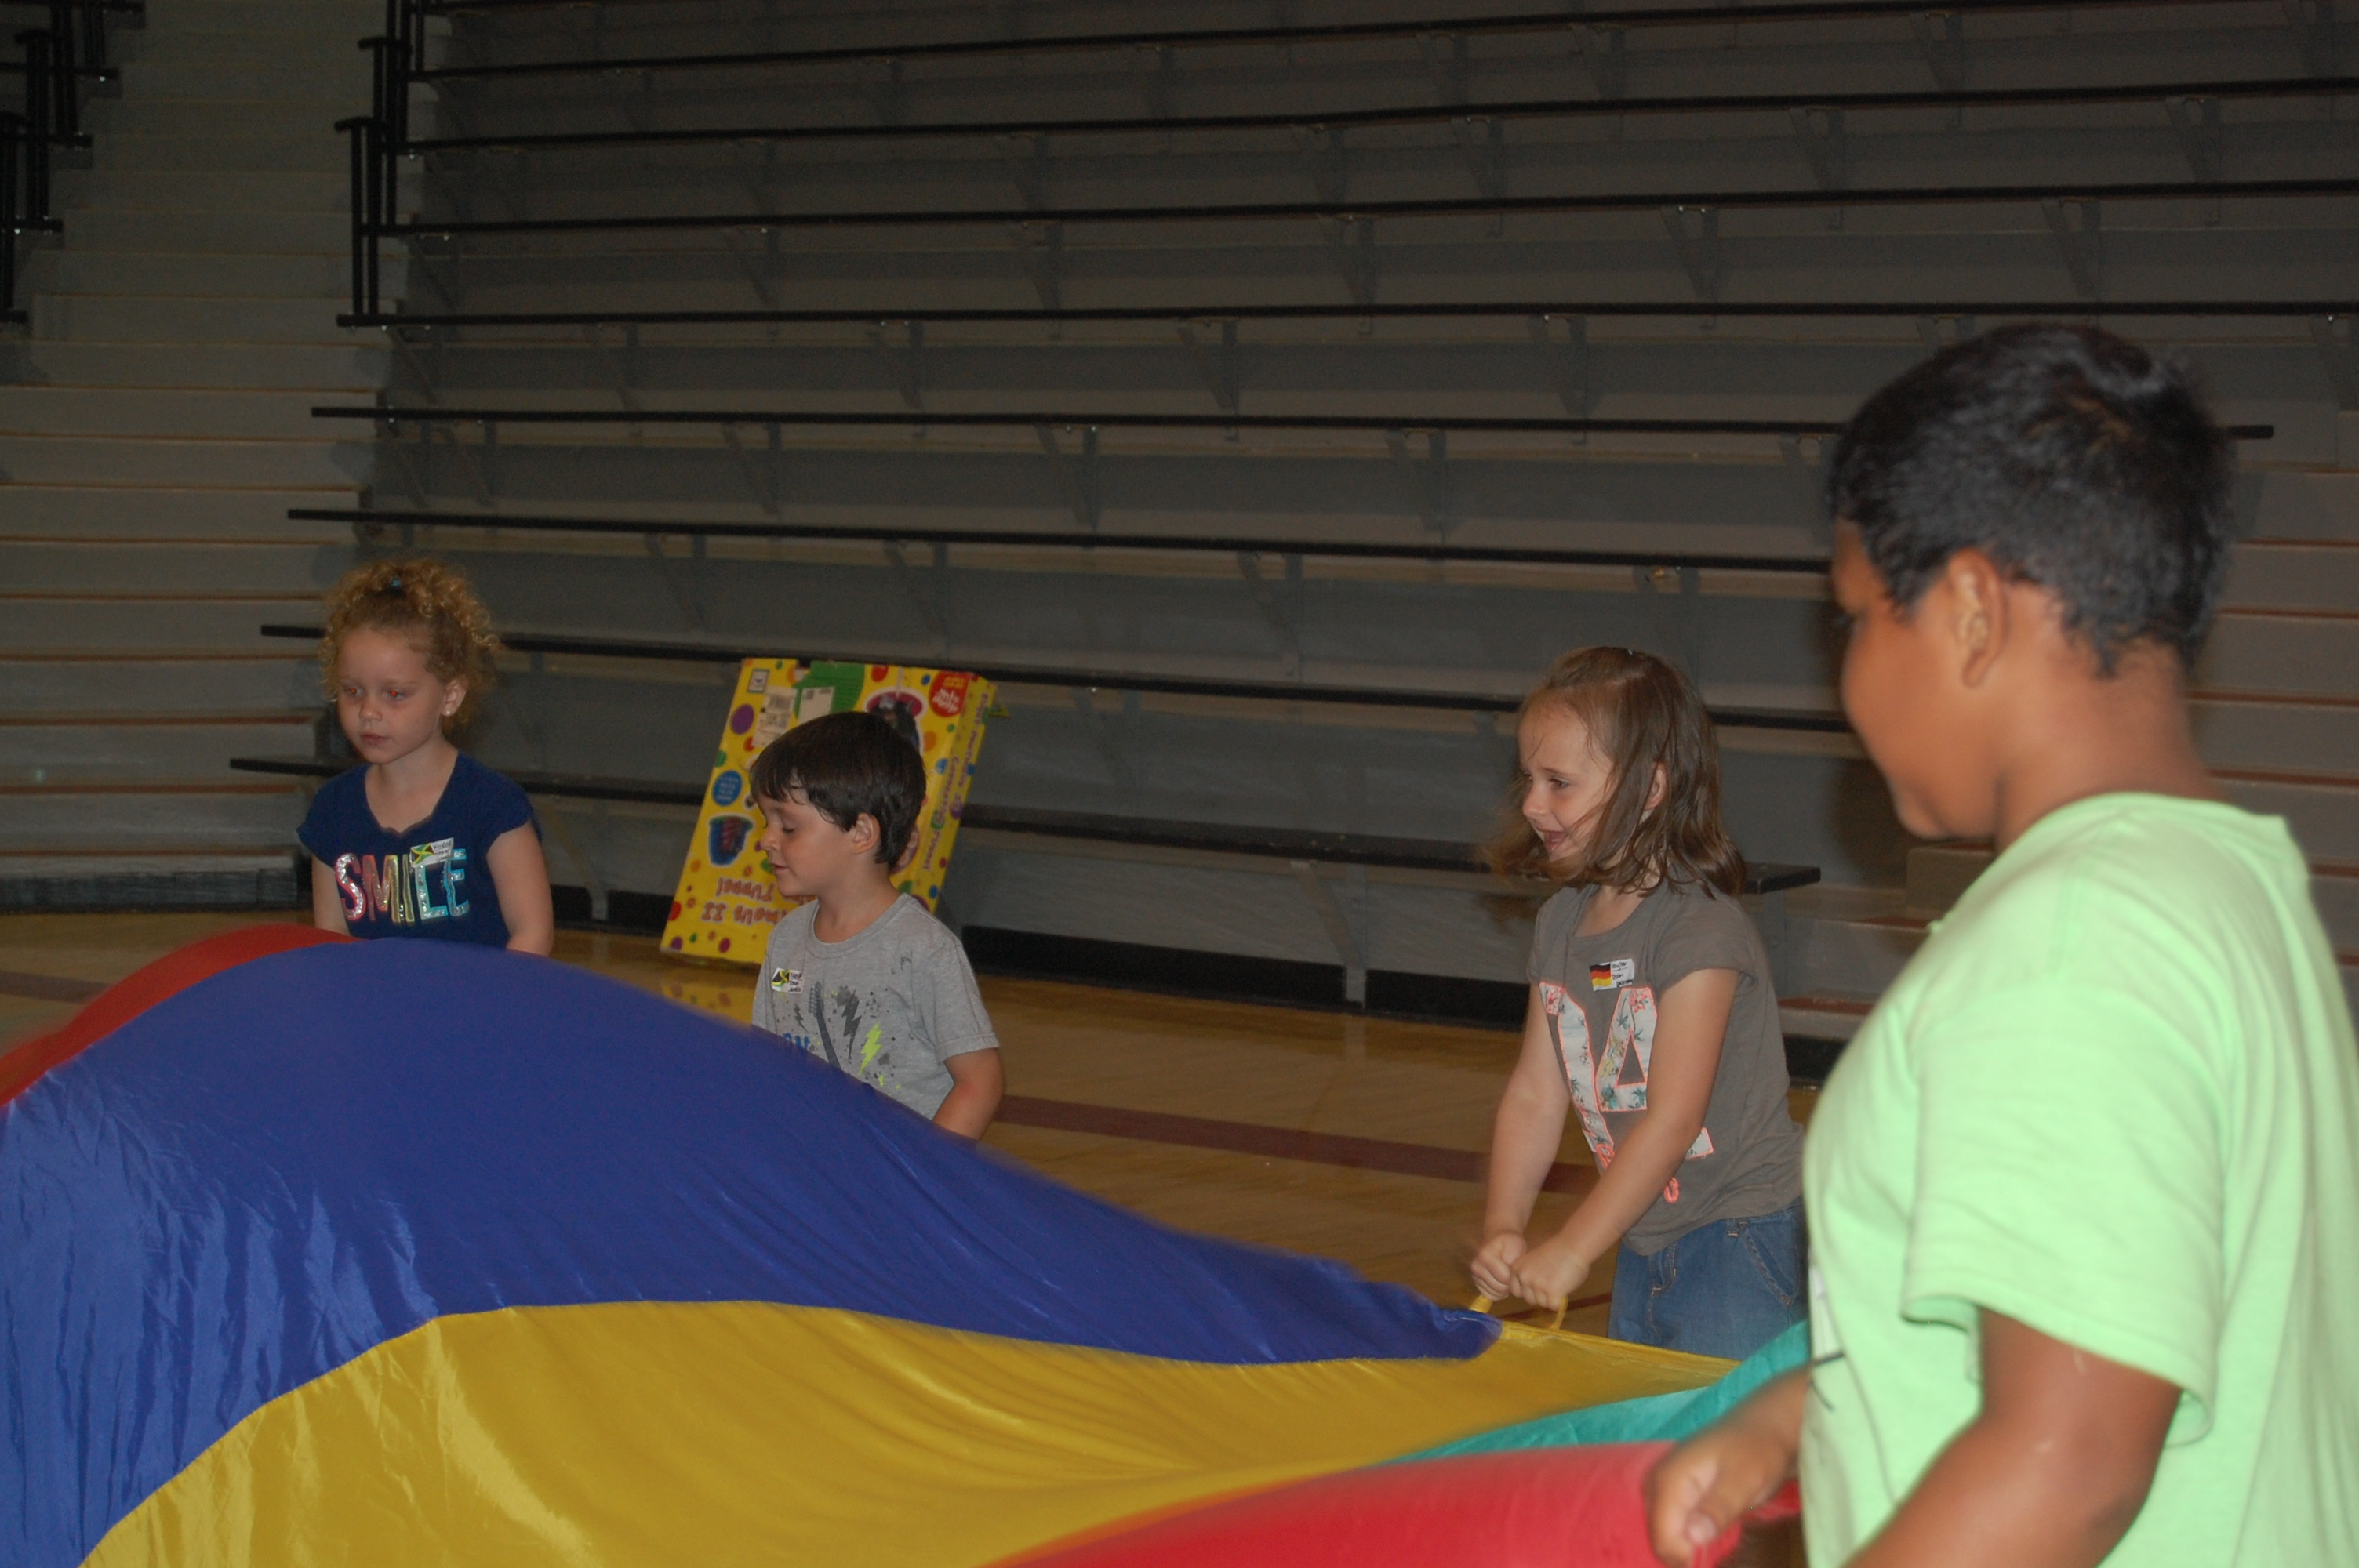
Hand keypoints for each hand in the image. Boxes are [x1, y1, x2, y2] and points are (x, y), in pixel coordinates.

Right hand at [1469, 1229, 1526, 1298]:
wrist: (1497, 1240)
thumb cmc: (1509, 1243)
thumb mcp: (1515, 1243)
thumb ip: (1514, 1255)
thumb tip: (1509, 1270)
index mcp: (1484, 1256)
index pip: (1504, 1278)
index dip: (1514, 1276)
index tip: (1516, 1269)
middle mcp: (1476, 1267)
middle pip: (1499, 1288)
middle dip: (1510, 1284)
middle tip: (1513, 1275)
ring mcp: (1474, 1276)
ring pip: (1494, 1294)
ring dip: (1505, 1290)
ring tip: (1508, 1278)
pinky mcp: (1476, 1284)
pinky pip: (1490, 1296)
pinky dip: (1498, 1294)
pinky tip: (1502, 1283)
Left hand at [1505, 1232, 1592, 1311]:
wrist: (1573, 1245)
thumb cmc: (1557, 1252)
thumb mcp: (1534, 1263)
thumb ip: (1529, 1277)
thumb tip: (1533, 1295)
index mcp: (1517, 1269)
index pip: (1517, 1292)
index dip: (1530, 1291)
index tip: (1540, 1283)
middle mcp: (1524, 1277)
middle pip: (1530, 1300)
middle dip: (1541, 1295)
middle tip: (1553, 1282)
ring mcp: (1537, 1285)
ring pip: (1543, 1304)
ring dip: (1552, 1298)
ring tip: (1560, 1281)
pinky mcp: (1552, 1292)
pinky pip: (1554, 1306)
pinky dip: (1561, 1301)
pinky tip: (1565, 1287)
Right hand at [1644, 1374, 1803, 1566]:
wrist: (1768, 1425)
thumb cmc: (1758, 1450)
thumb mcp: (1744, 1480)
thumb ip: (1717, 1508)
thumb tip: (1692, 1537)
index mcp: (1668, 1480)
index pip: (1663, 1538)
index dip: (1688, 1555)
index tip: (1717, 1551)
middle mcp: (1656, 1483)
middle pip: (1660, 1539)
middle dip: (1686, 1551)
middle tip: (1722, 1539)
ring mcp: (1664, 1487)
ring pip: (1666, 1534)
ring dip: (1689, 1544)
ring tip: (1721, 1531)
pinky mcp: (1675, 1493)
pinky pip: (1673, 1526)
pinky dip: (1691, 1535)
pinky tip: (1713, 1527)